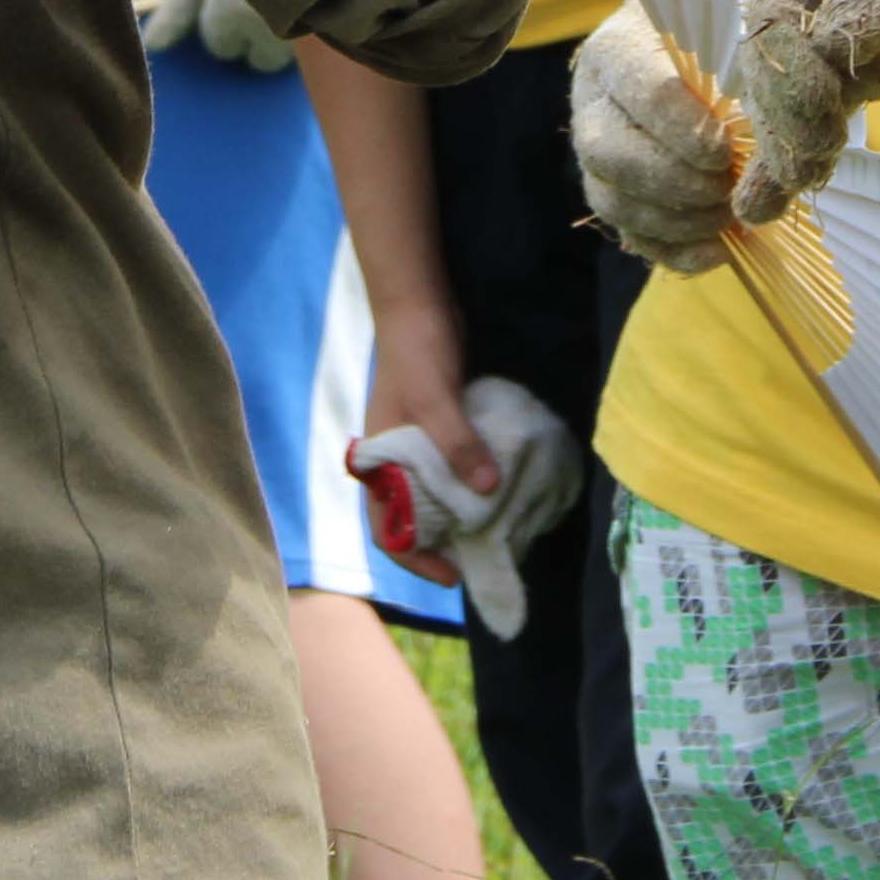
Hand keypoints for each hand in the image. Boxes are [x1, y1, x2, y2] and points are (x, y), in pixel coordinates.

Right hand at [359, 308, 488, 583]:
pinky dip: (473, 482)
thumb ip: (459, 446)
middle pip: (414, 519)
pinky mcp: (439, 428)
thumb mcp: (436, 402)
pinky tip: (501, 488)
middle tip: (484, 557)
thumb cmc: (416, 355)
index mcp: (379, 466)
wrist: (418, 304)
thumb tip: (489, 491)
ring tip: (498, 530)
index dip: (417, 560)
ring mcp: (416, 446)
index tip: (455, 575)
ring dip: (462, 514)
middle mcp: (394, 463)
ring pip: (437, 495)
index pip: (387, 531)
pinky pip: (454, 468)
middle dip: (445, 543)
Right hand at [568, 0, 736, 272]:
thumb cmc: (722, 26)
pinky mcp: (614, 193)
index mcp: (618, 47)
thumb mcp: (736, 26)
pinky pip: (632, 235)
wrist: (700, 40)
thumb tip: (776, 134)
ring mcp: (597, 153)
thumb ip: (751, 70)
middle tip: (729, 189)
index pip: (646, 92)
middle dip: (677, 182)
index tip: (728, 150)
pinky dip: (677, 251)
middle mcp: (593, 101)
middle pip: (611, 153)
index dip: (689, 130)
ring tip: (730, 217)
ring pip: (614, 201)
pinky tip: (720, 248)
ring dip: (677, 221)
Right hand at [733, 0, 879, 219]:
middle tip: (811, 162)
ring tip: (791, 188)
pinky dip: (801, 155)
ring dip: (787, 145)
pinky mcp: (864, 73)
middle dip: (785, 115)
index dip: (787, 66)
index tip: (822, 107)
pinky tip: (766, 202)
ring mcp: (830, 37)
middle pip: (774, 64)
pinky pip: (826, 117)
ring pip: (792, 99)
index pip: (771, 14)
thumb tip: (828, 47)